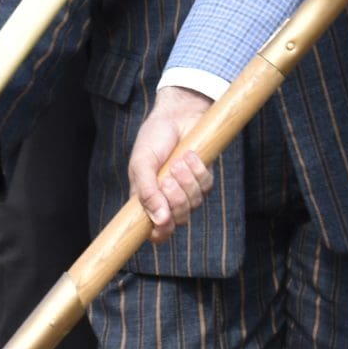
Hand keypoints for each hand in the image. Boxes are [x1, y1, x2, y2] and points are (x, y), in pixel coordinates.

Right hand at [127, 85, 215, 241]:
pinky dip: (198, 171)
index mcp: (148, 199)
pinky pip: (205, 187)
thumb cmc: (154, 138)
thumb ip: (146, 192)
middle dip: (175, 199)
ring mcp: (187, 191)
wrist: (177, 115)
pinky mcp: (203, 179)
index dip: (160, 233)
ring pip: (193, 204)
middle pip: (178, 220)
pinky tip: (189, 155)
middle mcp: (168, 199)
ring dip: (186, 181)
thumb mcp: (142, 163)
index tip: (163, 225)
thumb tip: (158, 220)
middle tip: (167, 178)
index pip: (156, 231)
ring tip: (178, 161)